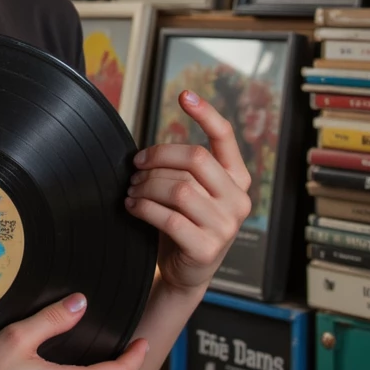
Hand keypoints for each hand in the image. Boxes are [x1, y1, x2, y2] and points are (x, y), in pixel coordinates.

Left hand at [126, 90, 250, 294]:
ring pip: (179, 189)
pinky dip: (144, 208)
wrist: (185, 273)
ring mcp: (226, 225)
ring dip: (146, 185)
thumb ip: (182, 170)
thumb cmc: (182, 225)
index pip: (225, 137)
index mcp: (236, 179)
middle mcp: (238, 199)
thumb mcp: (190, 193)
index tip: (184, 95)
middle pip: (194, 159)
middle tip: (136, 166)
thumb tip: (145, 152)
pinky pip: (169, 218)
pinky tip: (132, 206)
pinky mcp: (207, 248)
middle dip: (158, 157)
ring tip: (132, 189)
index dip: (206, 113)